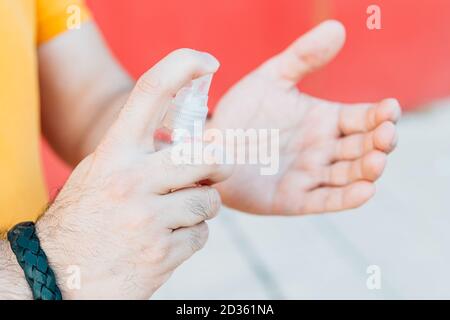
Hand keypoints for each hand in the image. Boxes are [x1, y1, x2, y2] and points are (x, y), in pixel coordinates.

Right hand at [35, 49, 228, 298]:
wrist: (56, 277)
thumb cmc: (84, 218)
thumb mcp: (101, 174)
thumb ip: (140, 156)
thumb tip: (192, 147)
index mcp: (113, 154)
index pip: (150, 94)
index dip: (182, 67)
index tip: (207, 61)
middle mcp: (131, 181)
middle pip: (207, 156)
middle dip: (219, 165)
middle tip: (213, 172)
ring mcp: (147, 219)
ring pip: (209, 201)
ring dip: (201, 209)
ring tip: (173, 216)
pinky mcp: (161, 254)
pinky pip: (201, 236)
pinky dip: (191, 238)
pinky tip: (165, 241)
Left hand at [210, 20, 400, 214]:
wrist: (210, 145)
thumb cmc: (241, 112)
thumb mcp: (270, 78)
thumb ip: (303, 56)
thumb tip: (337, 27)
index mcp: (324, 120)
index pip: (363, 118)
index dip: (380, 114)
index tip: (389, 108)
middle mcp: (323, 148)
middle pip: (363, 147)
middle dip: (379, 142)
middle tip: (386, 134)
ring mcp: (311, 175)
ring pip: (349, 174)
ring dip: (367, 170)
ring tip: (376, 160)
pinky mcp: (295, 199)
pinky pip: (326, 200)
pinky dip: (347, 198)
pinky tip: (366, 191)